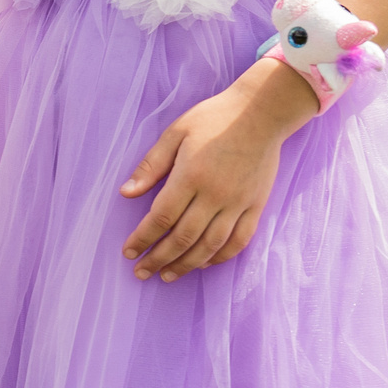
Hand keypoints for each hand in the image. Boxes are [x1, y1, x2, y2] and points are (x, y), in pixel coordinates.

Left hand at [118, 62, 315, 282]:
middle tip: (141, 272)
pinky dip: (220, 257)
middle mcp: (215, 195)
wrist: (262, 111)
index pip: (161, 217)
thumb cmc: (214, 118)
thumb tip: (125, 193)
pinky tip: (203, 263)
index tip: (128, 252)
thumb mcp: (175, 133)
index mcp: (191, 176)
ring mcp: (238, 203)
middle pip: (183, 238)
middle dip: (159, 259)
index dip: (143, 238)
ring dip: (186, 264)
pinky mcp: (256, 205)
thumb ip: (151, 165)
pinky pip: (239, 240)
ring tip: (167, 275)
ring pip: (210, 246)